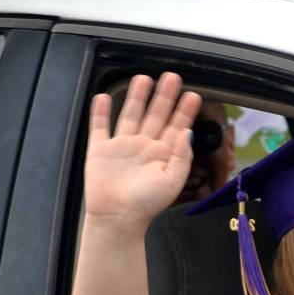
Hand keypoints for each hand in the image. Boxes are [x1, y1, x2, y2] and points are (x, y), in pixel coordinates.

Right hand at [84, 72, 200, 234]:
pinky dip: (101, 112)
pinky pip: (100, 127)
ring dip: (137, 97)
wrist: (118, 218)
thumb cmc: (147, 204)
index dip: (185, 111)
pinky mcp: (100, 150)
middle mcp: (144, 147)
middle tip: (172, 76)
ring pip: (131, 115)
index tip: (193, 95)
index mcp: (163, 154)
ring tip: (144, 78)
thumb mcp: (172, 180)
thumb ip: (182, 156)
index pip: (176, 126)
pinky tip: (104, 96)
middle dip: (164, 96)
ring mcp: (122, 147)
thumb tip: (188, 131)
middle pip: (156, 115)